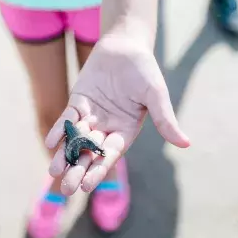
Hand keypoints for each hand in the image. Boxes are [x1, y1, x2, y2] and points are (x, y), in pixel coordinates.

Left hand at [46, 30, 189, 195]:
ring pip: (75, 140)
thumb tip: (187, 143)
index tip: (86, 187)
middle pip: (89, 154)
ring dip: (64, 155)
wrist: (126, 47)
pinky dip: (60, 130)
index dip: (98, 171)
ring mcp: (91, 117)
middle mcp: (106, 128)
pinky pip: (68, 119)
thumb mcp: (156, 94)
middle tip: (66, 190)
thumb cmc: (144, 70)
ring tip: (54, 171)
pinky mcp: (78, 103)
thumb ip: (165, 119)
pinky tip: (51, 142)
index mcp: (125, 132)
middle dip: (78, 170)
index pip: (109, 156)